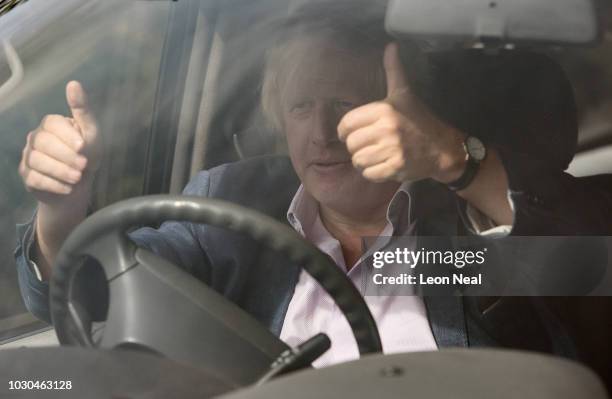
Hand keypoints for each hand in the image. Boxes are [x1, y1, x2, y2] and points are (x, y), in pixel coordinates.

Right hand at [19, 81, 101, 203]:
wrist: (80, 185)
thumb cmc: (87, 155)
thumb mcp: (92, 133)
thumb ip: (83, 110)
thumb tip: (73, 83)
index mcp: (52, 124)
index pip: (52, 124)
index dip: (67, 135)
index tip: (83, 146)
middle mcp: (36, 138)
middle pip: (43, 142)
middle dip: (65, 155)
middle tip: (83, 166)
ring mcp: (29, 156)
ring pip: (37, 161)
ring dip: (60, 171)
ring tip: (77, 178)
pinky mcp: (27, 175)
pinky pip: (34, 178)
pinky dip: (53, 184)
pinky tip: (68, 188)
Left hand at [337, 42, 465, 182]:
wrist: (443, 147)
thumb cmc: (419, 119)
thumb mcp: (404, 94)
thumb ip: (394, 71)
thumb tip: (391, 46)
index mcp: (383, 110)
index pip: (346, 124)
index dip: (345, 130)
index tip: (353, 132)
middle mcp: (386, 129)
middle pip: (350, 144)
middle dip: (356, 147)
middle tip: (367, 145)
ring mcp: (391, 150)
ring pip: (357, 160)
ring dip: (362, 161)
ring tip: (373, 155)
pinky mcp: (395, 168)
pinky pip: (368, 174)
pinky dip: (371, 173)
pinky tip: (381, 165)